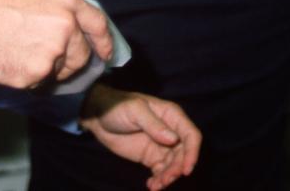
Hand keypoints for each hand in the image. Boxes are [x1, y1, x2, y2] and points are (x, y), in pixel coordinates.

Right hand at [0, 0, 111, 87]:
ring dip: (48, 69)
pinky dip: (28, 78)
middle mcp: (65, 27)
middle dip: (70, 62)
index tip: (106, 54)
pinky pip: (39, 83)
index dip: (104, 42)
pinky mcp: (35, 74)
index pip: (98, 25)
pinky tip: (12, 61)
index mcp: (67, 3)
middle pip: (81, 56)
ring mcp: (52, 53)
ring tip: (23, 54)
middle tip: (50, 60)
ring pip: (59, 72)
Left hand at [80, 84, 200, 190]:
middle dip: (176, 169)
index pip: (190, 135)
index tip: (185, 170)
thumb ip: (153, 124)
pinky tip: (151, 186)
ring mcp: (161, 145)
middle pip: (183, 154)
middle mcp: (170, 131)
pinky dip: (159, 180)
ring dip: (168, 177)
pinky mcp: (150, 157)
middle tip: (165, 180)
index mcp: (171, 115)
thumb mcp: (135, 111)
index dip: (192, 152)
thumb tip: (173, 140)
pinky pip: (161, 171)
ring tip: (156, 186)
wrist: (98, 116)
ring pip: (173, 165)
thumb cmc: (117, 106)